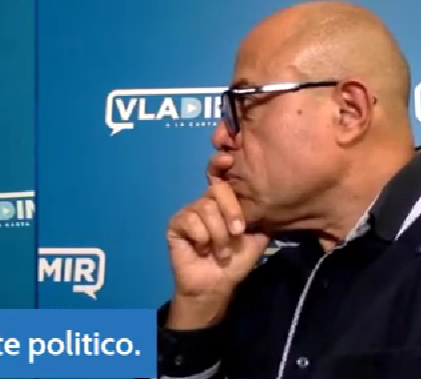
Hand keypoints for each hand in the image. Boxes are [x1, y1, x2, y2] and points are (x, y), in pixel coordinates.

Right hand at [165, 152, 269, 329]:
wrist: (215, 286)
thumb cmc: (234, 263)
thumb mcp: (255, 238)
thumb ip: (259, 217)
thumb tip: (270, 196)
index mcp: (223, 204)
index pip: (221, 177)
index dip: (220, 164)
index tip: (228, 159)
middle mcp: (205, 203)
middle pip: (216, 190)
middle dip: (230, 211)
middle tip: (237, 232)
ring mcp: (189, 213)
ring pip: (205, 208)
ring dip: (218, 234)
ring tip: (220, 252)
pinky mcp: (175, 224)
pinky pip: (190, 220)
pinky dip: (201, 237)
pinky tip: (202, 249)